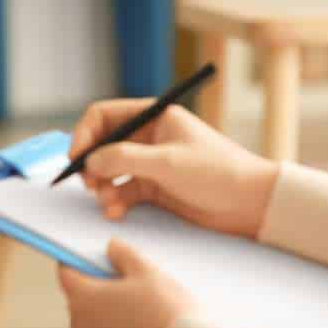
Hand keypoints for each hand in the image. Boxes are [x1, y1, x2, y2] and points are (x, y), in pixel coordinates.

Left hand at [57, 238, 196, 327]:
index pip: (66, 273)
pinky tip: (141, 322)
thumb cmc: (166, 309)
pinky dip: (115, 327)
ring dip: (106, 307)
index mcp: (82, 298)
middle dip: (96, 284)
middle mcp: (80, 325)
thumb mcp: (146, 271)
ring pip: (92, 318)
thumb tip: (110, 248)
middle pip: (79, 296)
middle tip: (124, 275)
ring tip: (137, 300)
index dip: (76, 260)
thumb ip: (123, 254)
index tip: (90, 255)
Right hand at [71, 100, 279, 238]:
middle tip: (89, 185)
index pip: (105, 115)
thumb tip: (89, 162)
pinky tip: (115, 212)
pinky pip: (123, 192)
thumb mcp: (168, 162)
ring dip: (102, 187)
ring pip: (110, 172)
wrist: (250, 204)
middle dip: (92, 166)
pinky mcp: (155, 189)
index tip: (76, 157)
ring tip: (107, 202)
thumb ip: (125, 159)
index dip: (85, 134)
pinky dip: (115, 202)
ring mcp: (151, 164)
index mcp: (154, 117)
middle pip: (103, 145)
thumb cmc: (218, 172)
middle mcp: (149, 138)